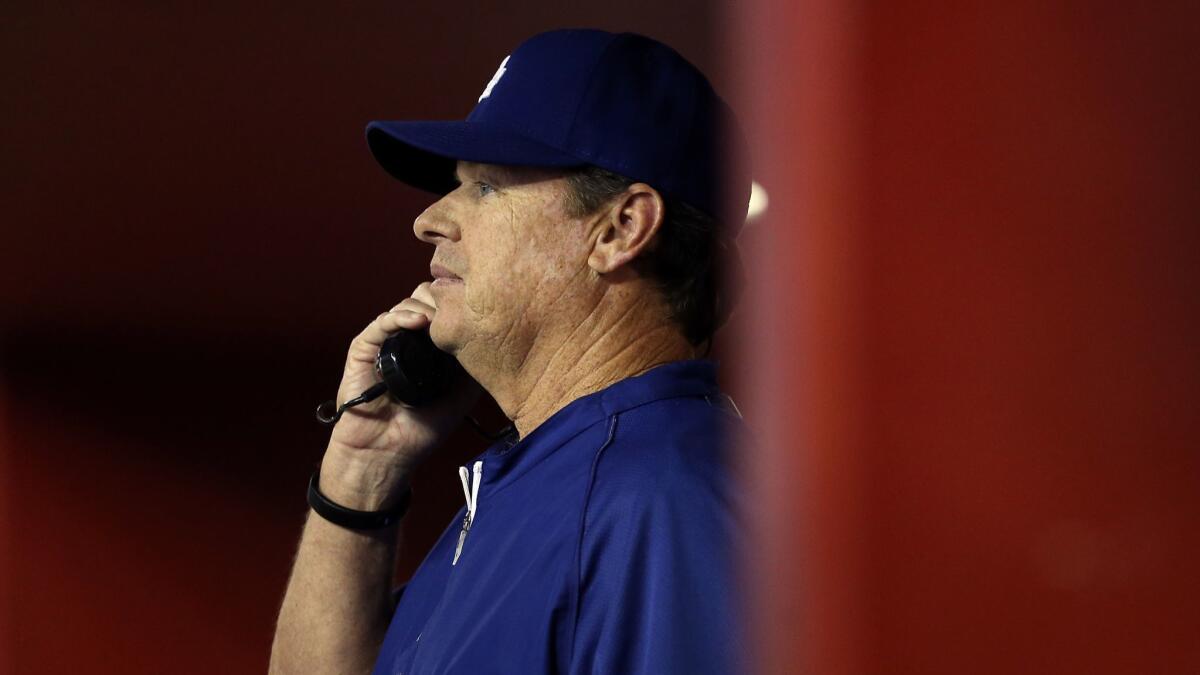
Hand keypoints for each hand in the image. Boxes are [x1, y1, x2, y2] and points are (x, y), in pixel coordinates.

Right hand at [319, 282, 480, 509]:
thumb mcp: (461, 397)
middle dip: (444, 299)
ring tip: (441, 320)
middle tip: (459, 312)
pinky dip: (400, 316)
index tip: (479, 309)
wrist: (388, 453)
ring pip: (406, 305)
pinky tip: (418, 321)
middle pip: (426, 298)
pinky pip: (381, 323)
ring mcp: (386, 342)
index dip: (460, 304)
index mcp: (430, 346)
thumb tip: (497, 343)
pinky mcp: (364, 349)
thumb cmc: (422, 430)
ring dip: (426, 306)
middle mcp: (408, 339)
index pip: (445, 309)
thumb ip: (475, 370)